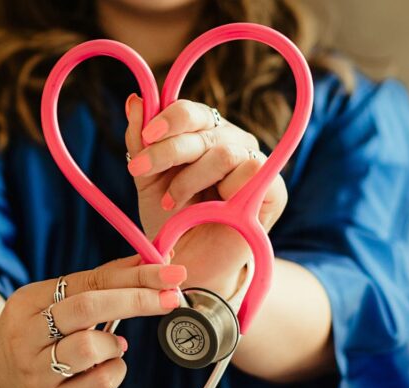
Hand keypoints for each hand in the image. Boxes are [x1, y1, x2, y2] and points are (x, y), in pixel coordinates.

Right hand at [0, 256, 186, 387]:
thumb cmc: (41, 329)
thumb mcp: (58, 299)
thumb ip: (102, 281)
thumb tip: (153, 261)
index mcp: (27, 302)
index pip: (88, 281)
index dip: (134, 276)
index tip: (170, 272)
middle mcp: (25, 337)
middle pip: (87, 308)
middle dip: (136, 300)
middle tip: (171, 297)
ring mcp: (35, 373)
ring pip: (89, 348)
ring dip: (115, 343)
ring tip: (113, 345)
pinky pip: (98, 385)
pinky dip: (115, 370)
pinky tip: (107, 366)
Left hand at [124, 95, 287, 296]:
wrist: (189, 265)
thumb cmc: (171, 222)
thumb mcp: (148, 181)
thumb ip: (140, 142)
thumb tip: (135, 100)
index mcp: (203, 134)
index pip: (191, 111)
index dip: (168, 119)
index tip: (145, 138)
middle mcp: (231, 142)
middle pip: (204, 127)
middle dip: (168, 150)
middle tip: (141, 171)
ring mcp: (254, 163)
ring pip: (224, 151)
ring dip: (191, 179)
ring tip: (172, 202)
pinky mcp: (274, 189)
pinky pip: (252, 172)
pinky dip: (224, 191)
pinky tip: (210, 209)